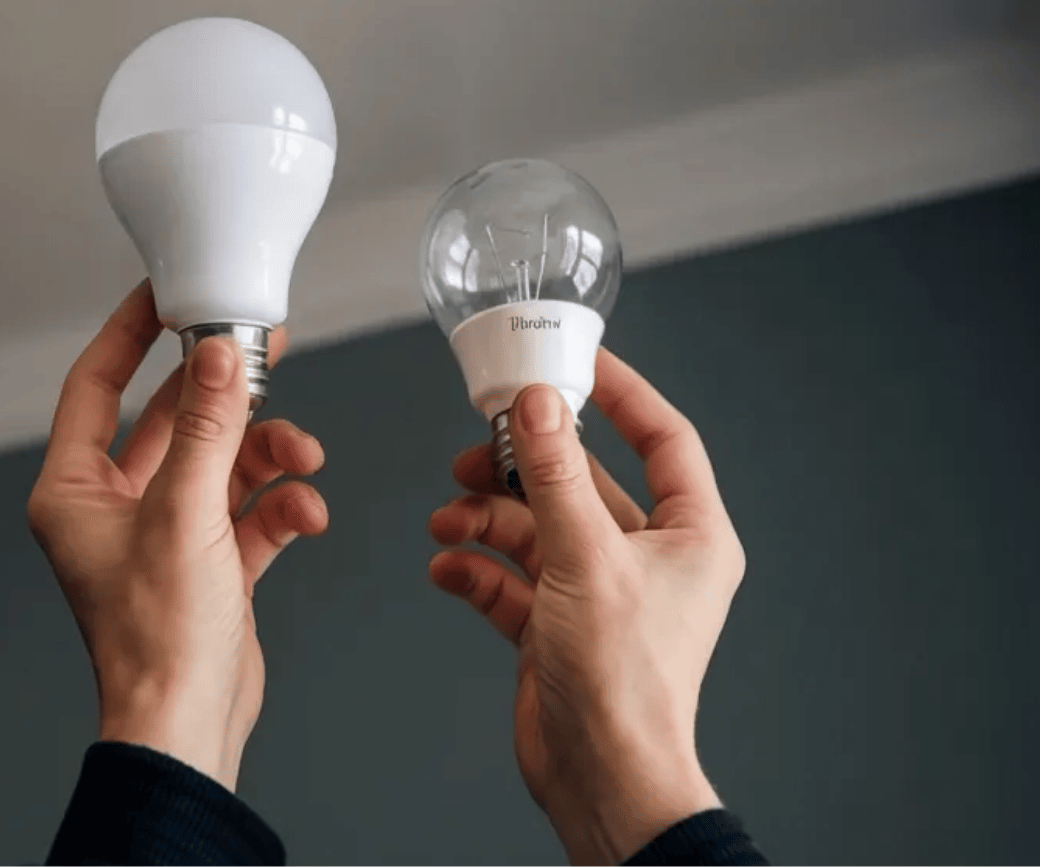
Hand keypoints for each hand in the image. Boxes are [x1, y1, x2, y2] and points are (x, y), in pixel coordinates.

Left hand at [27, 282, 328, 791]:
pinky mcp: (209, 565)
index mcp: (74, 491)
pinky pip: (250, 511)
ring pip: (221, 462)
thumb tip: (219, 353)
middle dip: (226, 391)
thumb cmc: (158, 640)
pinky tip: (306, 514)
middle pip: (174, 420)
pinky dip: (281, 505)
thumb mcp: (186, 515)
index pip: (96, 386)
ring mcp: (164, 536)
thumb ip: (209, 427)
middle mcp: (113, 508)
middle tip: (268, 348)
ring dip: (268, 454)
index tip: (167, 292)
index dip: (131, 334)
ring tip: (303, 457)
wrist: (189, 726)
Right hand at [428, 348, 746, 864]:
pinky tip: (448, 569)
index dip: (622, 394)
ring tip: (449, 520)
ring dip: (485, 519)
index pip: (663, 439)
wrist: (601, 776)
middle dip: (520, 466)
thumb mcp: (585, 559)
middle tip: (477, 449)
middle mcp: (647, 559)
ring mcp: (598, 592)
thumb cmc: (625, 684)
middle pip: (579, 482)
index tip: (576, 361)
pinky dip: (475, 569)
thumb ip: (554, 476)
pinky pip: (509, 578)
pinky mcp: (555, 626)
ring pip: (534, 527)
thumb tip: (539, 405)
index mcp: (689, 536)